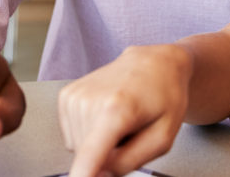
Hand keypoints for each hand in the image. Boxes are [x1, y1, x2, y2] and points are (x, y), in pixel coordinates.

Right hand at [58, 44, 192, 176]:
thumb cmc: (163, 97)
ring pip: (77, 149)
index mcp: (117, 109)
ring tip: (119, 121)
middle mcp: (90, 99)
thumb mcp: (162, 138)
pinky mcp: (66, 96)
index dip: (82, 176)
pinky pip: (71, 136)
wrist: (153, 64)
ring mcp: (75, 96)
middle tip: (129, 133)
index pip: (89, 154)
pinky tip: (105, 115)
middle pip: (87, 156)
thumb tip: (98, 176)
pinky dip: (89, 133)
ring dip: (98, 143)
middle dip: (107, 155)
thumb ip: (128, 163)